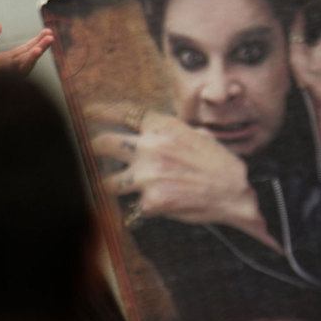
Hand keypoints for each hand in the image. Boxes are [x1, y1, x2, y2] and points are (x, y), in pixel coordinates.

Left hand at [0, 23, 52, 76]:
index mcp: (2, 64)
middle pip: (27, 56)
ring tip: (49, 39)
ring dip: (37, 52)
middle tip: (51, 33)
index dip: (34, 43)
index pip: (22, 52)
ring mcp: (4, 75)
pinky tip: (35, 53)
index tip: (46, 32)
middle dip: (39, 45)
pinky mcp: (0, 78)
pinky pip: (16, 70)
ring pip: (25, 63)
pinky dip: (27, 62)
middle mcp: (6, 71)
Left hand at [87, 101, 279, 251]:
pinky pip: (132, 205)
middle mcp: (150, 148)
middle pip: (102, 143)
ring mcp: (148, 176)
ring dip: (106, 186)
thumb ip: (167, 132)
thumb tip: (148, 131)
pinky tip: (147, 208)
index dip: (99, 112)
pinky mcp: (150, 201)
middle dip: (90, 148)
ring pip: (107, 181)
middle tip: (86, 152)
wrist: (234, 192)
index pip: (122, 113)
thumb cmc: (217, 164)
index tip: (86, 113)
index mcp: (162, 127)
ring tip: (107, 189)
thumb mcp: (194, 135)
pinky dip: (137, 208)